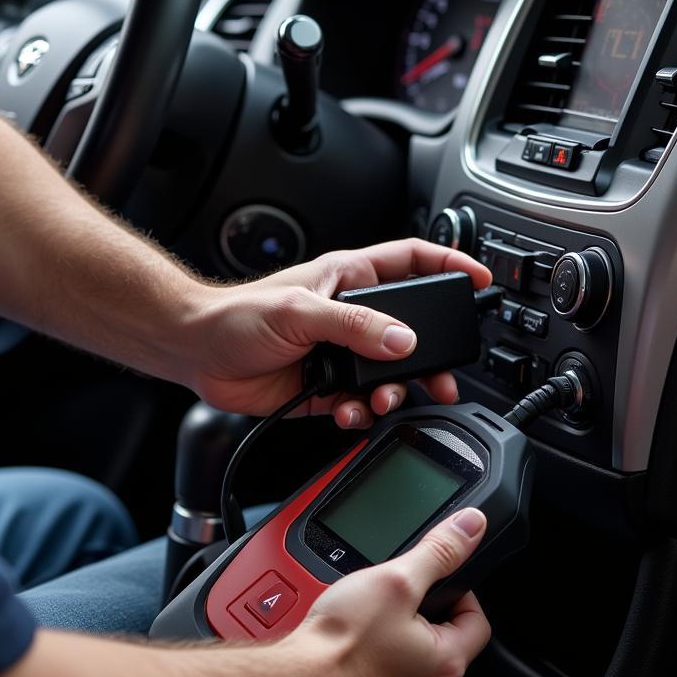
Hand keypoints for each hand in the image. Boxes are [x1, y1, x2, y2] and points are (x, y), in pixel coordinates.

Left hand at [183, 238, 491, 427]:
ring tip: (385, 402)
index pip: (412, 262)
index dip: (449, 266)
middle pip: (412, 330)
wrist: (198, 354)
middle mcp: (350, 315)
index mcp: (349, 278)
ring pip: (391, 374)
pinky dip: (364, 413)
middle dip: (431, 356)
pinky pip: (362, 404)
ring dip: (396, 392)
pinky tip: (351, 413)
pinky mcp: (327, 388)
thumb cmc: (237, 315)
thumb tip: (402, 341)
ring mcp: (341, 353)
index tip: (479, 280)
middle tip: (443, 376)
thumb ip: (353, 325)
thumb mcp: (299, 310)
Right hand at [285, 507, 490, 676]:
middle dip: (423, 607)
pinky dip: (377, 649)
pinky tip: (355, 635)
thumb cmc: (342, 641)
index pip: (475, 617)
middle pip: (444, 635)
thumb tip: (469, 527)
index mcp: (448, 662)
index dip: (456, 587)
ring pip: (414, 652)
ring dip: (398, 628)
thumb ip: (439, 551)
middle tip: (395, 591)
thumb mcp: (396, 579)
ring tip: (370, 611)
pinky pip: (388, 667)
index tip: (432, 576)